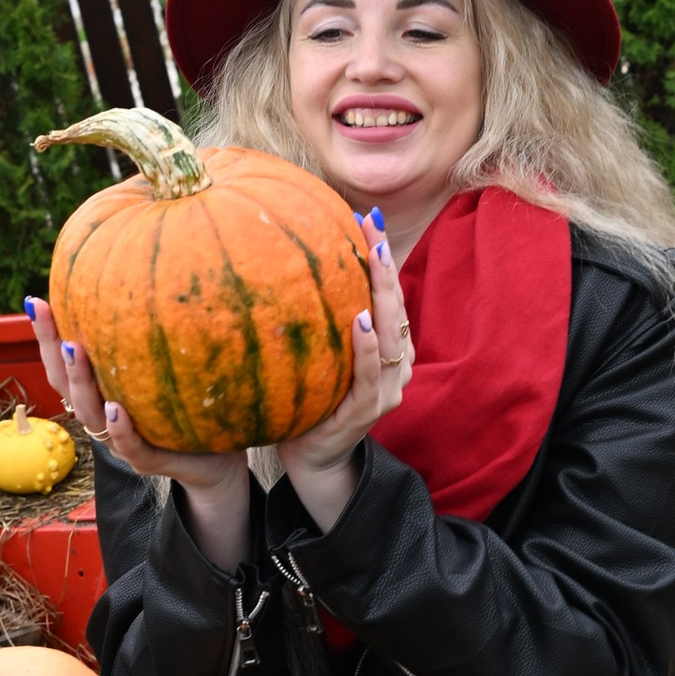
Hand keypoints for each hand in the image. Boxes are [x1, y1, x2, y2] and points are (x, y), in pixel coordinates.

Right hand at [26, 297, 251, 565]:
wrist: (219, 461)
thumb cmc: (187, 408)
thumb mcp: (164, 367)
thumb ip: (146, 337)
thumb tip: (142, 276)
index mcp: (101, 395)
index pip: (64, 364)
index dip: (46, 336)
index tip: (34, 301)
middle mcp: (105, 418)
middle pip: (67, 388)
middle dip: (53, 351)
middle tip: (46, 314)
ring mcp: (124, 442)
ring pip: (93, 416)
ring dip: (82, 382)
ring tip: (75, 349)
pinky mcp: (152, 461)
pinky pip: (132, 448)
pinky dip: (122, 429)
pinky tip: (117, 408)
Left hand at [275, 218, 414, 527]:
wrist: (311, 458)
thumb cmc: (309, 401)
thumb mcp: (315, 353)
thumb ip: (314, 317)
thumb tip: (279, 262)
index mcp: (384, 346)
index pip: (387, 294)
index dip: (381, 256)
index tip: (367, 217)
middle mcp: (394, 363)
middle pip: (395, 306)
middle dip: (385, 263)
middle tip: (372, 224)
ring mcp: (386, 387)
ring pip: (392, 334)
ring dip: (383, 294)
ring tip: (374, 256)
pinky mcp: (370, 410)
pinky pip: (371, 374)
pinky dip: (368, 346)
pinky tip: (359, 320)